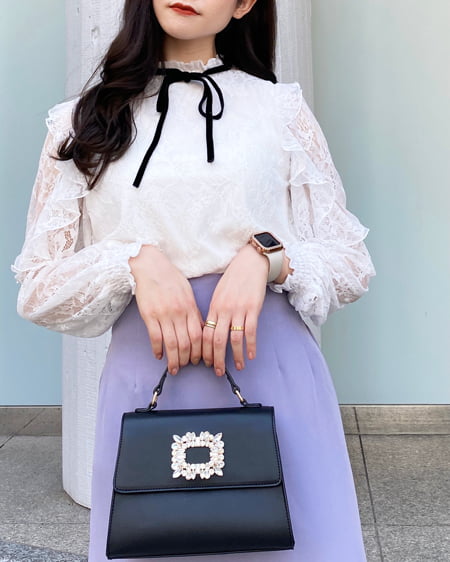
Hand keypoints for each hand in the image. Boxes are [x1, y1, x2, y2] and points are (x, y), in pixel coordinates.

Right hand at [129, 245, 202, 374]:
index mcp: (190, 307)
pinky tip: (159, 355)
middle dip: (187, 358)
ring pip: (172, 343)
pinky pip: (155, 337)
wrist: (150, 265)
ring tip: (173, 368)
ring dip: (173, 359)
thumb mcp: (187, 292)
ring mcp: (164, 314)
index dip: (200, 351)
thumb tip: (199, 328)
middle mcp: (179, 312)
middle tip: (185, 366)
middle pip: (186, 343)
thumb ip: (193, 311)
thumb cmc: (170, 278)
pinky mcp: (149, 315)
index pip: (199, 335)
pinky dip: (158, 349)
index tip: (199, 360)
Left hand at [202, 244, 270, 375]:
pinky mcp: (253, 309)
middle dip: (217, 359)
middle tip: (218, 372)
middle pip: (217, 340)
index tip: (206, 362)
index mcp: (213, 307)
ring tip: (238, 367)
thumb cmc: (234, 279)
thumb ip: (215, 312)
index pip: (205, 334)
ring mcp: (238, 310)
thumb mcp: (219, 294)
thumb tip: (210, 330)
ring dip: (235, 356)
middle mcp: (224, 310)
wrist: (250, 263)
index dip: (205, 351)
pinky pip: (250, 332)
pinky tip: (252, 355)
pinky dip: (251, 346)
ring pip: (234, 339)